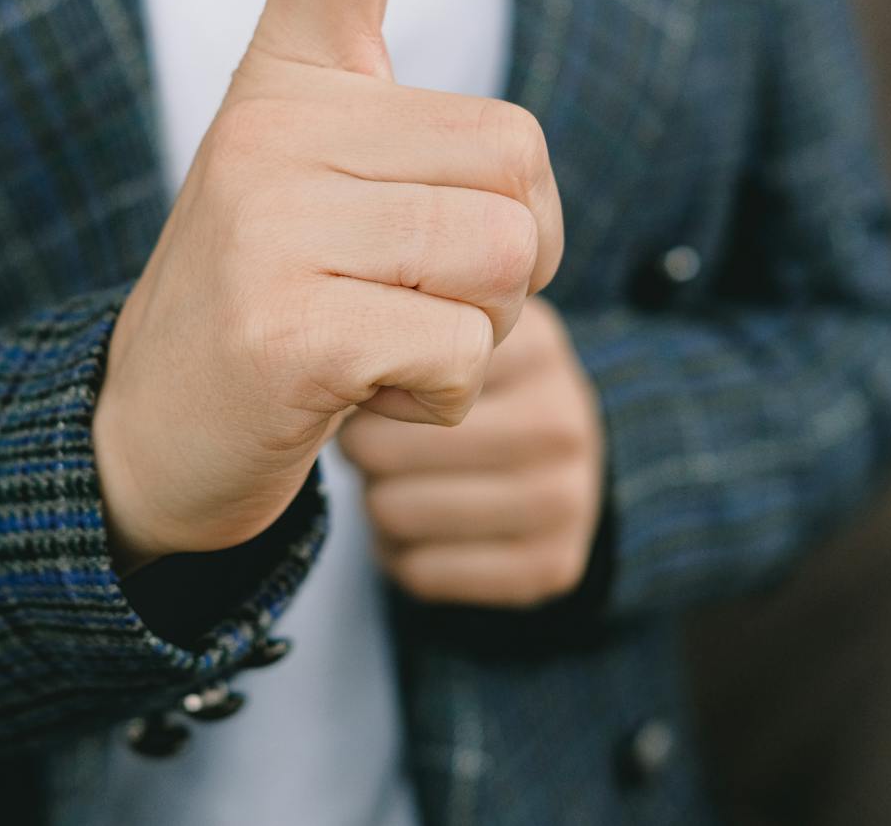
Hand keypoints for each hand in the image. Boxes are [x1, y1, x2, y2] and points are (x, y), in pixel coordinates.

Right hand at [93, 0, 581, 572]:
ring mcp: (267, 226)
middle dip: (518, 247)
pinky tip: (368, 397)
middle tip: (422, 295)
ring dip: (483, 328)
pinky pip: (463, 347)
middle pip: (514, 149)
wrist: (151, 440)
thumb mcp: (316, 185)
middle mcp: (267, 129)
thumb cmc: (274, 307)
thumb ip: (404, 134)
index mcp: (281, 78)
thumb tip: (523, 137)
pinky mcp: (287, 331)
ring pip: (506, 253)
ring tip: (386, 344)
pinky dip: (446, 393)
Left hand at [338, 296, 604, 608]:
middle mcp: (561, 422)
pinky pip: (420, 570)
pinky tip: (422, 530)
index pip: (399, 372)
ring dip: (377, 503)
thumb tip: (325, 339)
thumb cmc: (472, 397)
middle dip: (362, 452)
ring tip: (398, 482)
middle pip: (384, 449)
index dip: (366, 387)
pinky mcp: (551, 565)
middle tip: (376, 446)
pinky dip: (401, 555)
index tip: (373, 390)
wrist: (545, 474)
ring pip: (395, 512)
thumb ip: (399, 320)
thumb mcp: (450, 329)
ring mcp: (565, 499)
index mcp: (534, 346)